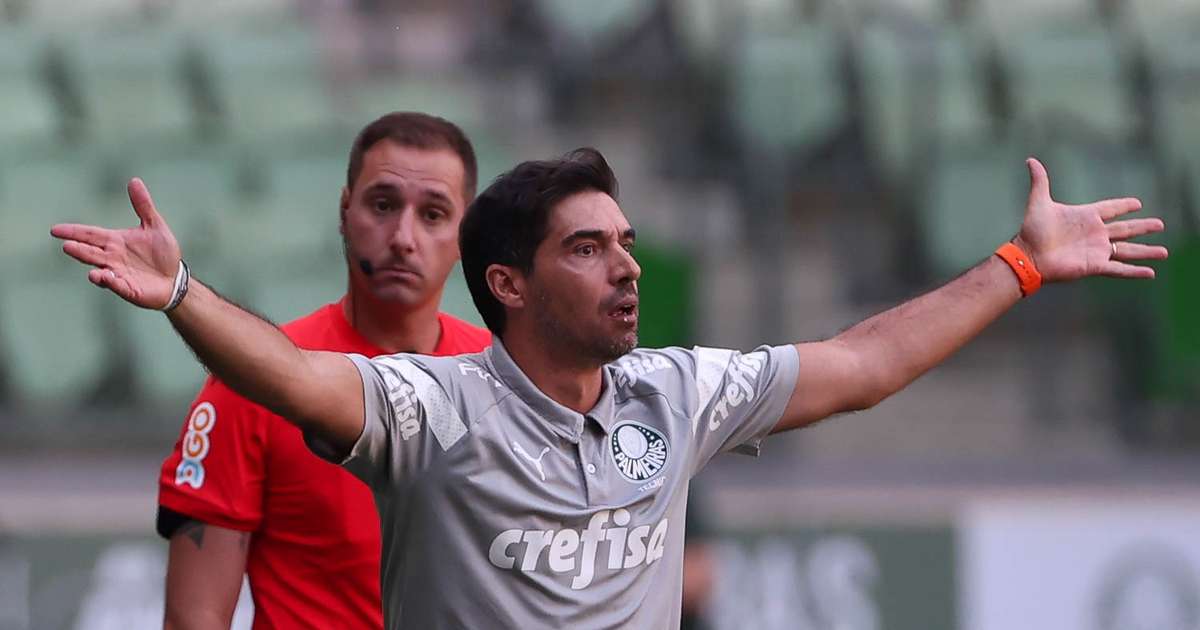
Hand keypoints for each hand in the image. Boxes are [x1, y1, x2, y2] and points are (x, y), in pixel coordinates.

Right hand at [50, 178, 181, 308]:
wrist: (174, 279)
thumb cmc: (162, 253)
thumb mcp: (154, 226)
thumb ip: (143, 205)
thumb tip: (134, 180)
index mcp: (115, 241)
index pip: (90, 234)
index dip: (73, 232)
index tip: (55, 230)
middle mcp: (112, 257)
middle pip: (91, 251)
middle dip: (78, 248)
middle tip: (65, 244)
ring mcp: (118, 274)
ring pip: (100, 269)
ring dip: (89, 264)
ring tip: (81, 260)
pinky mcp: (128, 288)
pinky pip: (117, 285)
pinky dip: (109, 281)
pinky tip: (102, 276)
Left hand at [1014, 158, 1167, 282]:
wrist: (1028, 256)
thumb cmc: (1032, 231)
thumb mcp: (1039, 202)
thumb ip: (1040, 181)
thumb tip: (1030, 160)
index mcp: (1086, 217)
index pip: (1110, 209)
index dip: (1123, 205)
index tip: (1137, 203)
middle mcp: (1095, 234)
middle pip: (1126, 229)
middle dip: (1143, 227)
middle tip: (1160, 224)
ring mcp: (1096, 250)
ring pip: (1128, 250)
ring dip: (1146, 251)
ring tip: (1163, 252)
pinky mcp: (1095, 265)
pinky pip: (1120, 268)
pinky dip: (1135, 271)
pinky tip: (1150, 272)